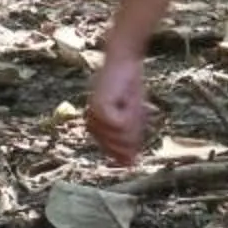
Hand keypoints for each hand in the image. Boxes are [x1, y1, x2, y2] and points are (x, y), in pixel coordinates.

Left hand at [86, 47, 151, 165]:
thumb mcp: (134, 118)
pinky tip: (126, 99)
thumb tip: (129, 166)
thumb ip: (130, 141)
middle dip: (134, 129)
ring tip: (129, 100)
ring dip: (133, 119)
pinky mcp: (98, 111)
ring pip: (123, 136)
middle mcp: (92, 127)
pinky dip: (129, 113)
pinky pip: (121, 124)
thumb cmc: (129, 86)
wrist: (124, 61)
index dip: (132, 140)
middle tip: (133, 106)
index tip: (135, 116)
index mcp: (98, 130)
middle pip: (123, 146)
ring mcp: (94, 119)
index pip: (118, 153)